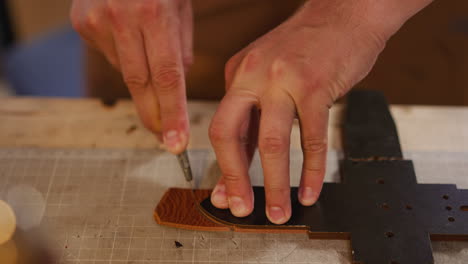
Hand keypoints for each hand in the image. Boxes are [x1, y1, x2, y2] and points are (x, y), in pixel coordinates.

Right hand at [71, 0, 192, 153]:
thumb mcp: (182, 7)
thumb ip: (180, 48)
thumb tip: (174, 87)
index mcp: (153, 13)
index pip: (167, 77)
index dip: (173, 114)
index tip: (176, 142)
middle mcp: (121, 18)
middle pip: (140, 85)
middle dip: (155, 117)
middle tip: (165, 138)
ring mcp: (97, 21)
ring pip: (124, 72)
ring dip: (142, 77)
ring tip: (149, 52)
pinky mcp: (82, 24)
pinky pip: (110, 56)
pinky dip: (124, 56)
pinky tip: (129, 37)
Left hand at [208, 0, 405, 223]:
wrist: (346, 13)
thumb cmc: (309, 47)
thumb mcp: (269, 74)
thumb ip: (257, 116)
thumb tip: (246, 160)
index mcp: (238, 74)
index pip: (223, 129)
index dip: (224, 167)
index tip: (225, 195)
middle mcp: (253, 75)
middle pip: (229, 134)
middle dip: (234, 178)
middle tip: (241, 209)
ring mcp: (283, 80)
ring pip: (273, 144)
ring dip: (275, 185)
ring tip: (280, 212)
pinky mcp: (315, 87)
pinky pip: (312, 139)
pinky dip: (311, 170)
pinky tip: (309, 190)